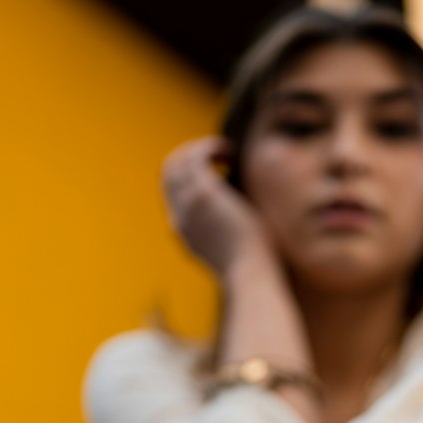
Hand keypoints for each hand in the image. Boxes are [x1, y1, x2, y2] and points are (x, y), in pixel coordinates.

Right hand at [161, 136, 271, 277]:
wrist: (251, 274)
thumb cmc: (253, 265)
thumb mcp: (233, 246)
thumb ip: (228, 228)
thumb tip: (241, 210)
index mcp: (183, 233)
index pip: (172, 194)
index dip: (189, 176)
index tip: (216, 172)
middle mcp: (179, 218)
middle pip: (168, 173)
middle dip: (189, 156)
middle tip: (216, 154)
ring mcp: (188, 206)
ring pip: (178, 162)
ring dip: (200, 149)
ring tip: (227, 152)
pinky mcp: (203, 195)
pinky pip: (196, 158)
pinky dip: (210, 148)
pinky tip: (230, 152)